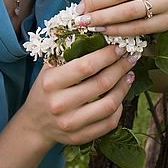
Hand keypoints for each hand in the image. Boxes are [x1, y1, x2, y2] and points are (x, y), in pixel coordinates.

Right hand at [21, 45, 137, 146]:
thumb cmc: (46, 88)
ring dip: (124, 87)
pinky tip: (121, 95)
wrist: (35, 124)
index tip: (120, 46)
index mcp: (51, 82)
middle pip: (101, 84)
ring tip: (130, 74)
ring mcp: (70, 123)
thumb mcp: (50, 67)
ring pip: (109, 105)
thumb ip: (68, 50)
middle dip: (121, 67)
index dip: (107, 55)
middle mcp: (60, 104)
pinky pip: (108, 123)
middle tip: (131, 56)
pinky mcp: (80, 137)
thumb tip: (95, 30)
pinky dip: (119, 108)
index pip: (85, 66)